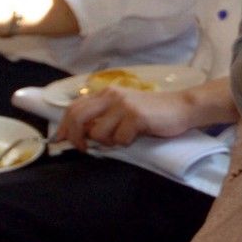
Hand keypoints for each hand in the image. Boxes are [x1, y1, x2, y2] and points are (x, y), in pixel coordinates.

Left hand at [53, 86, 200, 149]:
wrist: (181, 108)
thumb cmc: (152, 113)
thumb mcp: (124, 110)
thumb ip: (104, 116)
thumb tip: (81, 134)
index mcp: (107, 93)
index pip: (75, 107)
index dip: (64, 126)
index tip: (60, 140)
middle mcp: (112, 95)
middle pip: (78, 116)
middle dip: (76, 137)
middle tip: (83, 149)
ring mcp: (124, 105)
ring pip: (98, 132)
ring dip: (108, 142)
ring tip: (123, 138)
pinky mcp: (136, 116)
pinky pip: (120, 139)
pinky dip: (126, 143)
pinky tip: (137, 136)